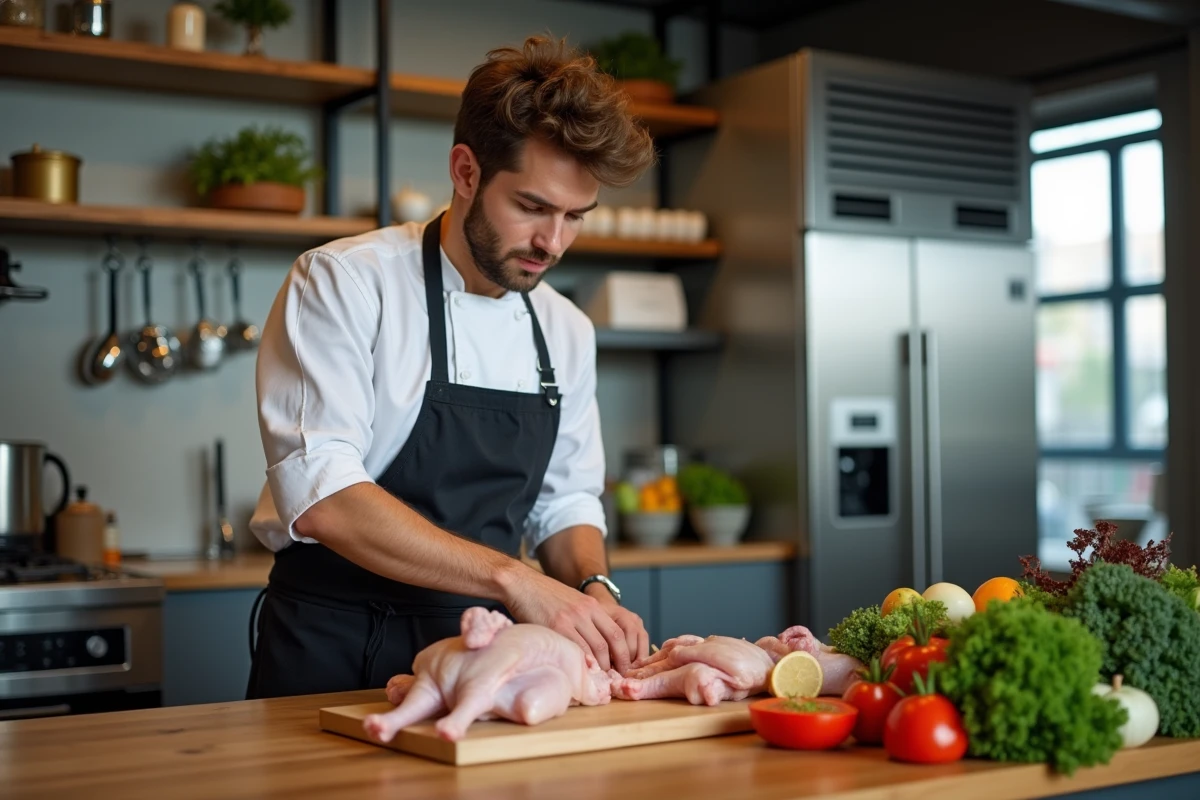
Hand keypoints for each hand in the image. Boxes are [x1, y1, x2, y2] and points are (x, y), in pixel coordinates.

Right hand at [504, 571, 638, 672]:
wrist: (522, 584)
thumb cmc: (544, 597)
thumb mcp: (572, 602)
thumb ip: (584, 620)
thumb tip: (593, 649)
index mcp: (592, 605)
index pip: (617, 632)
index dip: (624, 652)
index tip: (623, 667)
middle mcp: (586, 611)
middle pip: (611, 642)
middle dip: (617, 664)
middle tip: (615, 679)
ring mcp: (571, 619)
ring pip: (596, 648)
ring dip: (601, 667)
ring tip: (600, 681)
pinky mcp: (556, 627)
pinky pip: (575, 649)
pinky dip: (582, 664)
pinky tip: (583, 673)